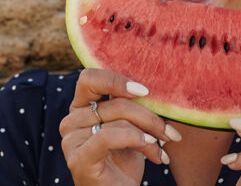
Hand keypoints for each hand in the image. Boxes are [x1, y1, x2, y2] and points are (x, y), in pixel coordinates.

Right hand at [59, 68, 181, 185]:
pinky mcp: (78, 159)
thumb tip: (156, 87)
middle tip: (169, 132)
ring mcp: (71, 141)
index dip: (117, 80)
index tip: (146, 91)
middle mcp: (71, 121)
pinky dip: (135, 140)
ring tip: (162, 148)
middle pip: (115, 103)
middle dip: (148, 116)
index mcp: (80, 108)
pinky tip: (153, 151)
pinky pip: (108, 137)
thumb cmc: (125, 162)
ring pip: (118, 120)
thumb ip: (130, 106)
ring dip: (149, 133)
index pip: (89, 78)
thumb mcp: (130, 128)